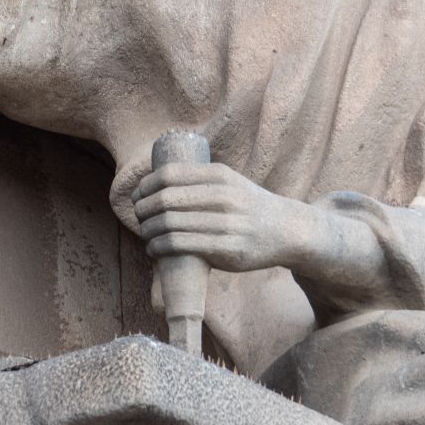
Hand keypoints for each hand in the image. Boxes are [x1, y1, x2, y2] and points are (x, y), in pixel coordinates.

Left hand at [132, 162, 313, 272]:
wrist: (287, 230)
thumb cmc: (250, 206)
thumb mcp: (230, 182)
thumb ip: (200, 180)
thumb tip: (157, 183)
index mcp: (219, 175)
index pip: (168, 175)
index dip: (145, 186)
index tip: (137, 196)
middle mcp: (223, 196)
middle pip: (164, 200)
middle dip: (142, 210)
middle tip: (139, 217)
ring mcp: (226, 223)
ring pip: (169, 225)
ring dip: (148, 232)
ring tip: (146, 235)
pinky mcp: (226, 249)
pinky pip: (180, 246)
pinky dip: (159, 248)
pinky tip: (155, 249)